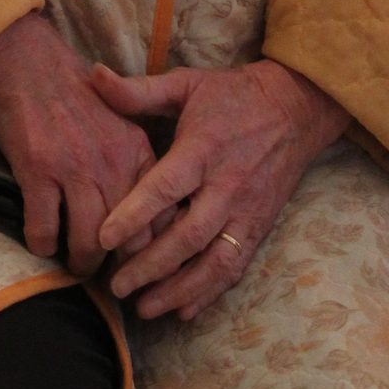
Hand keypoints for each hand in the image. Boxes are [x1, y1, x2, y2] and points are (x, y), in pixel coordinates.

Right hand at [0, 13, 155, 276]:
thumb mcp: (121, 120)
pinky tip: (39, 242)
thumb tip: (146, 212)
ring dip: (80, 263)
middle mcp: (113, 163)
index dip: (152, 250)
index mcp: (138, 151)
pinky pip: (44, 229)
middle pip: (126, 240)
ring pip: (86, 243)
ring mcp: (75, 168)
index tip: (143, 266)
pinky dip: (41, 244)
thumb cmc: (73, 92)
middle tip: (110, 281)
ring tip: (74, 268)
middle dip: (119, 269)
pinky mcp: (39, 171)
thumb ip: (135, 161)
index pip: (159, 217)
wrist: (28, 62)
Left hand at [94, 60, 348, 321]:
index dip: (137, 213)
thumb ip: (139, 91)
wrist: (296, 109)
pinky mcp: (260, 228)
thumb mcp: (187, 84)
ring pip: (215, 261)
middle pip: (190, 234)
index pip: (168, 186)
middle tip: (116, 286)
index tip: (105, 237)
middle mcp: (228, 185)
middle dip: (152, 266)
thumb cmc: (232, 96)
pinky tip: (182, 311)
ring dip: (180, 289)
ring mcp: (248, 211)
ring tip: (144, 308)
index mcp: (204, 148)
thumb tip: (92, 77)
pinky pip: (236, 267)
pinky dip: (210, 293)